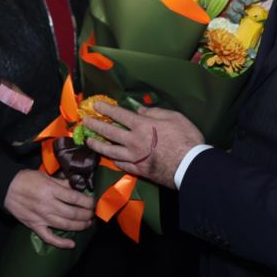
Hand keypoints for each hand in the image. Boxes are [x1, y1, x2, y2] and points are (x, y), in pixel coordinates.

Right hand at [3, 170, 94, 248]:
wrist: (6, 187)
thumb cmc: (26, 179)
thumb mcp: (45, 176)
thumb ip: (61, 182)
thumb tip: (77, 187)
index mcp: (50, 190)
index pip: (74, 198)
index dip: (87, 202)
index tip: (93, 202)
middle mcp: (47, 205)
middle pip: (73, 213)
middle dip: (86, 215)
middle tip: (93, 214)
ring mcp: (41, 217)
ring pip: (65, 225)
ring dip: (80, 226)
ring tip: (88, 224)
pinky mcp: (35, 226)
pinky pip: (49, 237)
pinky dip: (61, 243)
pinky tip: (71, 244)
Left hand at [83, 103, 203, 187]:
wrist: (190, 166)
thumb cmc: (186, 138)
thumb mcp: (174, 117)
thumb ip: (155, 112)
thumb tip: (141, 111)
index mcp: (141, 125)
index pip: (118, 115)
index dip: (106, 109)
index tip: (95, 105)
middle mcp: (133, 141)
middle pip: (109, 132)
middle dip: (96, 125)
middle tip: (85, 121)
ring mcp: (134, 157)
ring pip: (110, 151)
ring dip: (98, 145)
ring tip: (89, 141)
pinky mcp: (138, 170)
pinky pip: (121, 165)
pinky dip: (113, 160)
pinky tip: (109, 158)